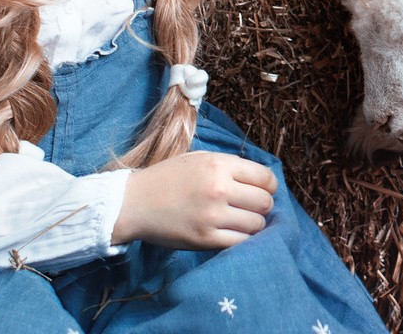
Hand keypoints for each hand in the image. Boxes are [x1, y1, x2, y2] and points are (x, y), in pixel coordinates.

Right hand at [112, 151, 277, 249]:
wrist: (134, 202)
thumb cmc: (167, 178)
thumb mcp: (199, 160)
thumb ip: (230, 166)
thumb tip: (261, 180)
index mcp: (219, 165)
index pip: (266, 178)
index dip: (269, 186)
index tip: (263, 191)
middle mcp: (219, 188)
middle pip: (265, 202)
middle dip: (263, 206)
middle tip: (252, 208)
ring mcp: (212, 215)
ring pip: (256, 224)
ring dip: (254, 224)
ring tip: (242, 221)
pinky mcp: (204, 239)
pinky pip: (240, 242)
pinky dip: (242, 239)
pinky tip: (234, 233)